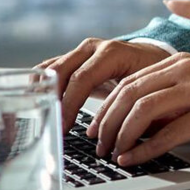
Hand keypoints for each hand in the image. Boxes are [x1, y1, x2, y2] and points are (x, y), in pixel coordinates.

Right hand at [36, 37, 170, 130]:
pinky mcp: (73, 59)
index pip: (81, 79)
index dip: (70, 105)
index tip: (64, 128)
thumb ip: (134, 110)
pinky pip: (50, 70)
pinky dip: (41, 85)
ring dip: (42, 93)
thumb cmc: (153, 76)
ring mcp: (80, 51)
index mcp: (111, 53)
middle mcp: (92, 48)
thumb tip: (123, 142)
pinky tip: (36, 104)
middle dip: (52, 101)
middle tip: (48, 126)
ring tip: (39, 118)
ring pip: (50, 69)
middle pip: (60, 72)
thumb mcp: (149, 90)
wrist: (153, 56)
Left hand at [88, 50, 189, 164]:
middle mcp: (186, 70)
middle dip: (108, 123)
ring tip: (113, 153)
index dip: (107, 107)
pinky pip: (167, 134)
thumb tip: (124, 124)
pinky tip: (133, 160)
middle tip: (99, 145)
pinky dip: (144, 150)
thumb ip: (164, 101)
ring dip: (122, 135)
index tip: (95, 128)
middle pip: (131, 94)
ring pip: (144, 110)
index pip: (130, 82)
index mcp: (178, 62)